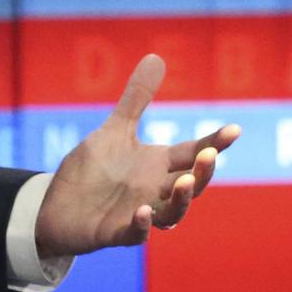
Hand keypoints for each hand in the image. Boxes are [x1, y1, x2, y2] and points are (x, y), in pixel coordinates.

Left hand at [36, 54, 240, 258]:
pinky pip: (135, 234)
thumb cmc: (93, 170)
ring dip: (181, 200)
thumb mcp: (115, 130)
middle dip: (203, 172)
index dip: (215, 143)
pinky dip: (142, 225)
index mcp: (159, 165)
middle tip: (209, 155)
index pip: (193, 152)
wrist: (57, 205)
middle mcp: (156, 190)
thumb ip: (137, 99)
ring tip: (185, 182)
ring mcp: (139, 213)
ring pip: (171, 213)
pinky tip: (143, 211)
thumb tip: (156, 57)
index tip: (234, 129)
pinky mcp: (115, 232)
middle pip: (191, 185)